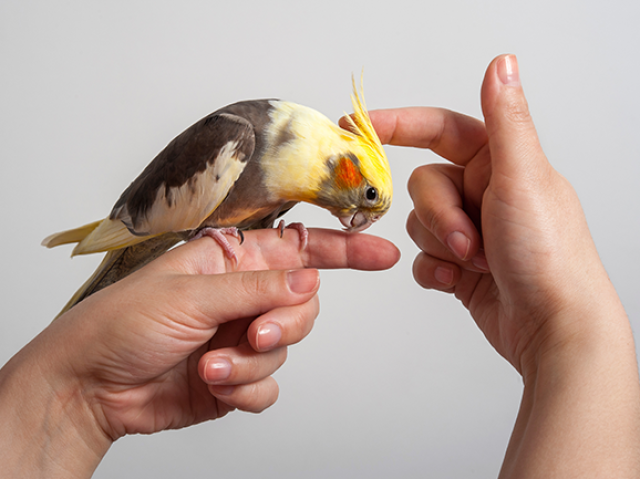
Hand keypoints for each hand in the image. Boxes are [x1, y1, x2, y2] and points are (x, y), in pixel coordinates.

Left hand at [0, 227, 398, 476]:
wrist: (91, 386)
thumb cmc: (122, 323)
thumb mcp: (192, 294)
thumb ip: (258, 287)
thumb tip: (309, 281)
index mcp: (230, 260)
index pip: (298, 247)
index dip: (343, 249)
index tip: (380, 254)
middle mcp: (241, 295)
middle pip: (302, 303)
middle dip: (285, 322)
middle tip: (255, 331)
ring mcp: (240, 336)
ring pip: (286, 346)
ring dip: (253, 359)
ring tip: (213, 363)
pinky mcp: (236, 376)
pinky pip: (270, 382)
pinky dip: (246, 387)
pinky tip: (214, 383)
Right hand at [365, 55, 639, 477]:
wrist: (552, 327)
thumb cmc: (549, 254)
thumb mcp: (523, 178)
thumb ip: (505, 121)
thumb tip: (501, 64)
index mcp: (501, 163)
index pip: (440, 128)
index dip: (400, 124)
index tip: (360, 126)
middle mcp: (483, 192)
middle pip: (424, 184)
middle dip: (439, 215)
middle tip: (467, 240)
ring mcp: (470, 230)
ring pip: (418, 223)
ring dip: (439, 245)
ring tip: (473, 263)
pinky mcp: (459, 265)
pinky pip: (421, 259)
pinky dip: (435, 271)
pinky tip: (458, 281)